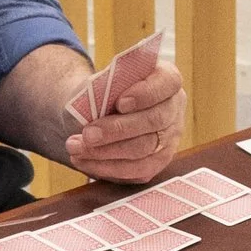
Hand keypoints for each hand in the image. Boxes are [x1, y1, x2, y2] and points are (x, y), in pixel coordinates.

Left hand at [66, 55, 186, 186]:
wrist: (95, 112)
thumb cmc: (101, 92)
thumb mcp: (102, 80)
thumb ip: (106, 85)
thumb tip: (99, 99)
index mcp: (166, 79)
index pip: (168, 83)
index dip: (146, 94)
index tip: (120, 103)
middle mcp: (174, 109)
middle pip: (154, 121)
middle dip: (118, 129)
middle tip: (88, 134)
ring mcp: (169, 138)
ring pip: (144, 149)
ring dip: (106, 152)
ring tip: (76, 148)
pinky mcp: (157, 161)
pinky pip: (136, 170)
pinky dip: (106, 167)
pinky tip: (83, 160)